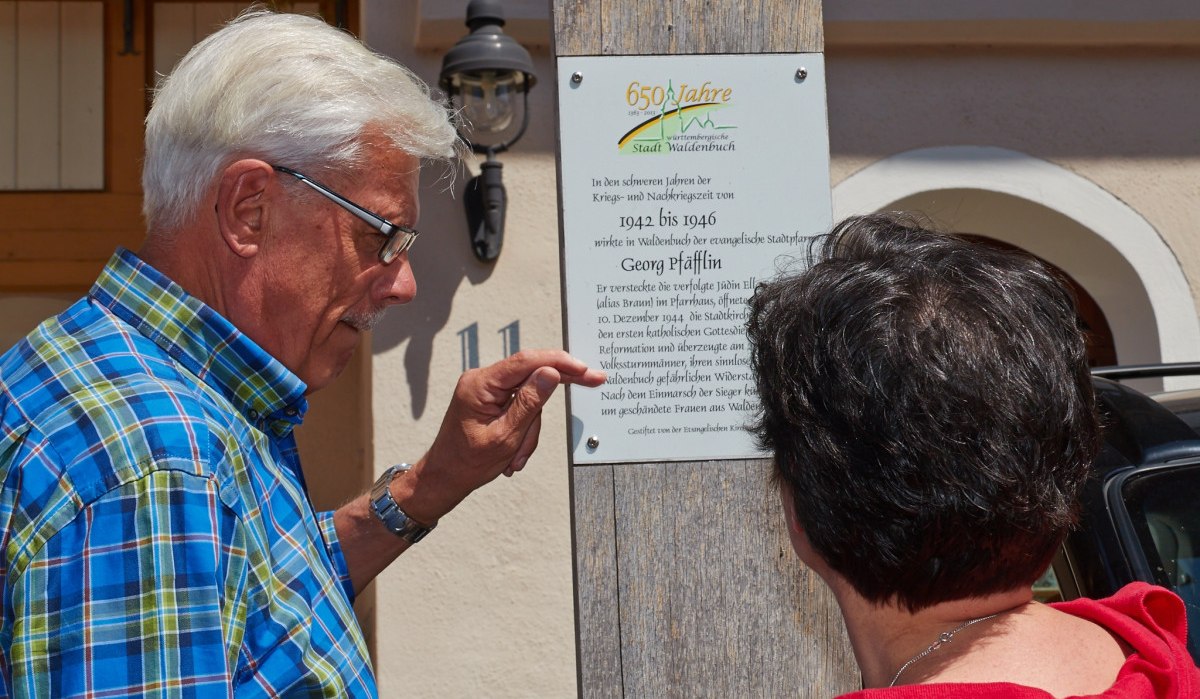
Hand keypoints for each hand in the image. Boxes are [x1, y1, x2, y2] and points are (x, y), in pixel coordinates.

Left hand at [393, 350, 604, 523]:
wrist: (444, 477)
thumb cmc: (467, 462)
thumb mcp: (505, 436)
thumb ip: (529, 403)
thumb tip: (550, 374)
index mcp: (480, 384)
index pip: (526, 361)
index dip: (558, 361)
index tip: (583, 369)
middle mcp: (482, 380)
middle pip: (531, 374)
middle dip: (556, 391)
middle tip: (594, 381)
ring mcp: (486, 389)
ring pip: (530, 397)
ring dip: (531, 429)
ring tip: (517, 457)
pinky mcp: (491, 400)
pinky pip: (520, 406)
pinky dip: (524, 430)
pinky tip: (514, 453)